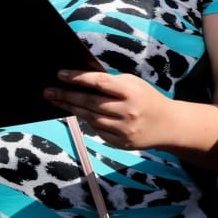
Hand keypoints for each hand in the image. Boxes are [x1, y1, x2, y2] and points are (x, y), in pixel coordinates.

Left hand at [45, 69, 171, 149]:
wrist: (170, 125)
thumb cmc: (146, 99)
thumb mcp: (134, 84)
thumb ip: (110, 82)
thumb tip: (80, 80)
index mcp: (131, 92)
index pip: (100, 83)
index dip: (78, 78)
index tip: (60, 74)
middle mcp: (127, 112)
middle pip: (90, 103)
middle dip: (66, 96)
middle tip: (48, 91)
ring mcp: (124, 129)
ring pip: (90, 118)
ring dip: (71, 109)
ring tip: (56, 100)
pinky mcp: (121, 142)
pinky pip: (97, 130)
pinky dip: (88, 121)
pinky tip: (78, 113)